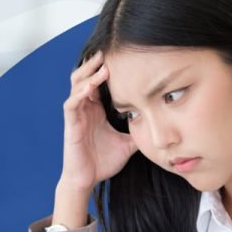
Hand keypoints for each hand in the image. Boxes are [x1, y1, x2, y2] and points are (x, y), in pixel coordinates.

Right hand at [60, 50, 137, 192]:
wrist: (87, 180)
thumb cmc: (103, 162)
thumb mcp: (128, 143)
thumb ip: (139, 132)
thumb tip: (160, 127)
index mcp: (96, 109)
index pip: (98, 82)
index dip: (105, 68)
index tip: (120, 56)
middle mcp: (84, 108)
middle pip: (84, 77)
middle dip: (94, 64)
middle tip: (107, 51)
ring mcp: (76, 115)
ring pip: (76, 86)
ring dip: (88, 74)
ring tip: (101, 65)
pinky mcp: (70, 125)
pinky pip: (71, 104)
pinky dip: (79, 94)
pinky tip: (90, 87)